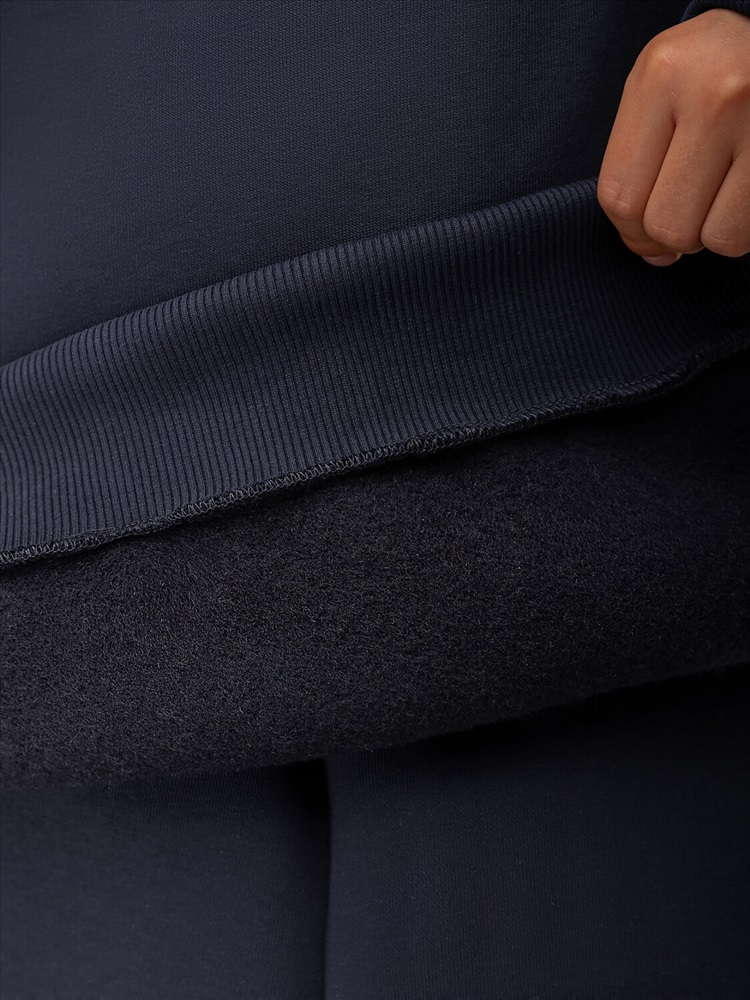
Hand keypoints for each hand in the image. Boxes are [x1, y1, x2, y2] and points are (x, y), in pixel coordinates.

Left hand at [597, 8, 749, 265]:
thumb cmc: (718, 70)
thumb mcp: (665, 86)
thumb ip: (639, 159)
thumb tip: (652, 254)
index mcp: (661, 75)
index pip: (619, 196)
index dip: (630, 232)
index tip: (646, 231)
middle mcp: (711, 94)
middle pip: (664, 223)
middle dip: (675, 234)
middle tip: (691, 208)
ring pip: (712, 236)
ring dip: (713, 232)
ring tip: (722, 195)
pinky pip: (747, 231)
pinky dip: (743, 228)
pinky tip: (743, 195)